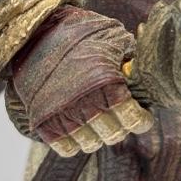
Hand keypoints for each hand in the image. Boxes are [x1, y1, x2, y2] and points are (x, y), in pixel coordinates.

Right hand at [10, 6, 152, 155]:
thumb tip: (144, 76)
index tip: (142, 114)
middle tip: (119, 113)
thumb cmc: (79, 32)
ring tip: (98, 118)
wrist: (36, 31)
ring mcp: (63, 117)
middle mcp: (86, 106)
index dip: (142, 119)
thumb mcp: (113, 37)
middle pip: (114, 135)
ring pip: (92, 144)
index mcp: (108, 85)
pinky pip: (67, 149)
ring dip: (98, 133)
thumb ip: (132, 60)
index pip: (135, 121)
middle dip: (121, 125)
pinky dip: (75, 141)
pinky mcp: (43, 122)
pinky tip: (79, 125)